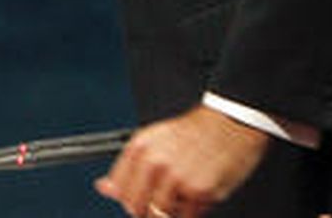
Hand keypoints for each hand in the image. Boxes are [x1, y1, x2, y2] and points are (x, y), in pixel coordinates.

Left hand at [95, 104, 270, 216]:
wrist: (229, 122)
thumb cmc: (193, 132)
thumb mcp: (153, 141)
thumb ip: (127, 168)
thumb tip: (102, 188)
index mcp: (139, 148)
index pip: (118, 188)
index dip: (127, 199)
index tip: (137, 200)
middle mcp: (154, 163)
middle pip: (135, 207)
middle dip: (146, 212)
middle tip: (163, 202)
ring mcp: (176, 178)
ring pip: (160, 215)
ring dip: (170, 213)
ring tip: (182, 197)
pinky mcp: (199, 191)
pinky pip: (186, 217)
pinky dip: (190, 214)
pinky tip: (197, 196)